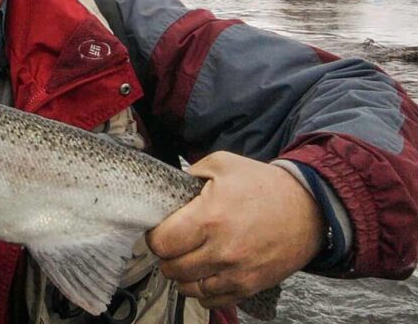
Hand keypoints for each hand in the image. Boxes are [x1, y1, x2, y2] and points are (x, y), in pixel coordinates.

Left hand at [145, 151, 324, 308]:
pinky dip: (204, 292)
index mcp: (209, 218)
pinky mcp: (252, 285)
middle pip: (172, 268)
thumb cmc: (264, 184)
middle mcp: (222, 250)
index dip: (156, 237)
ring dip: (183, 276)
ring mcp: (238, 272)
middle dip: (168, 256)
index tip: (161, 231)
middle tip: (175, 245)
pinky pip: (214, 301)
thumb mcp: (222, 163)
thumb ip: (189, 175)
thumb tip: (169, 189)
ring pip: (190, 289)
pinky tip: (205, 276)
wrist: (310, 206)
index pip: (161, 243)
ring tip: (188, 260)